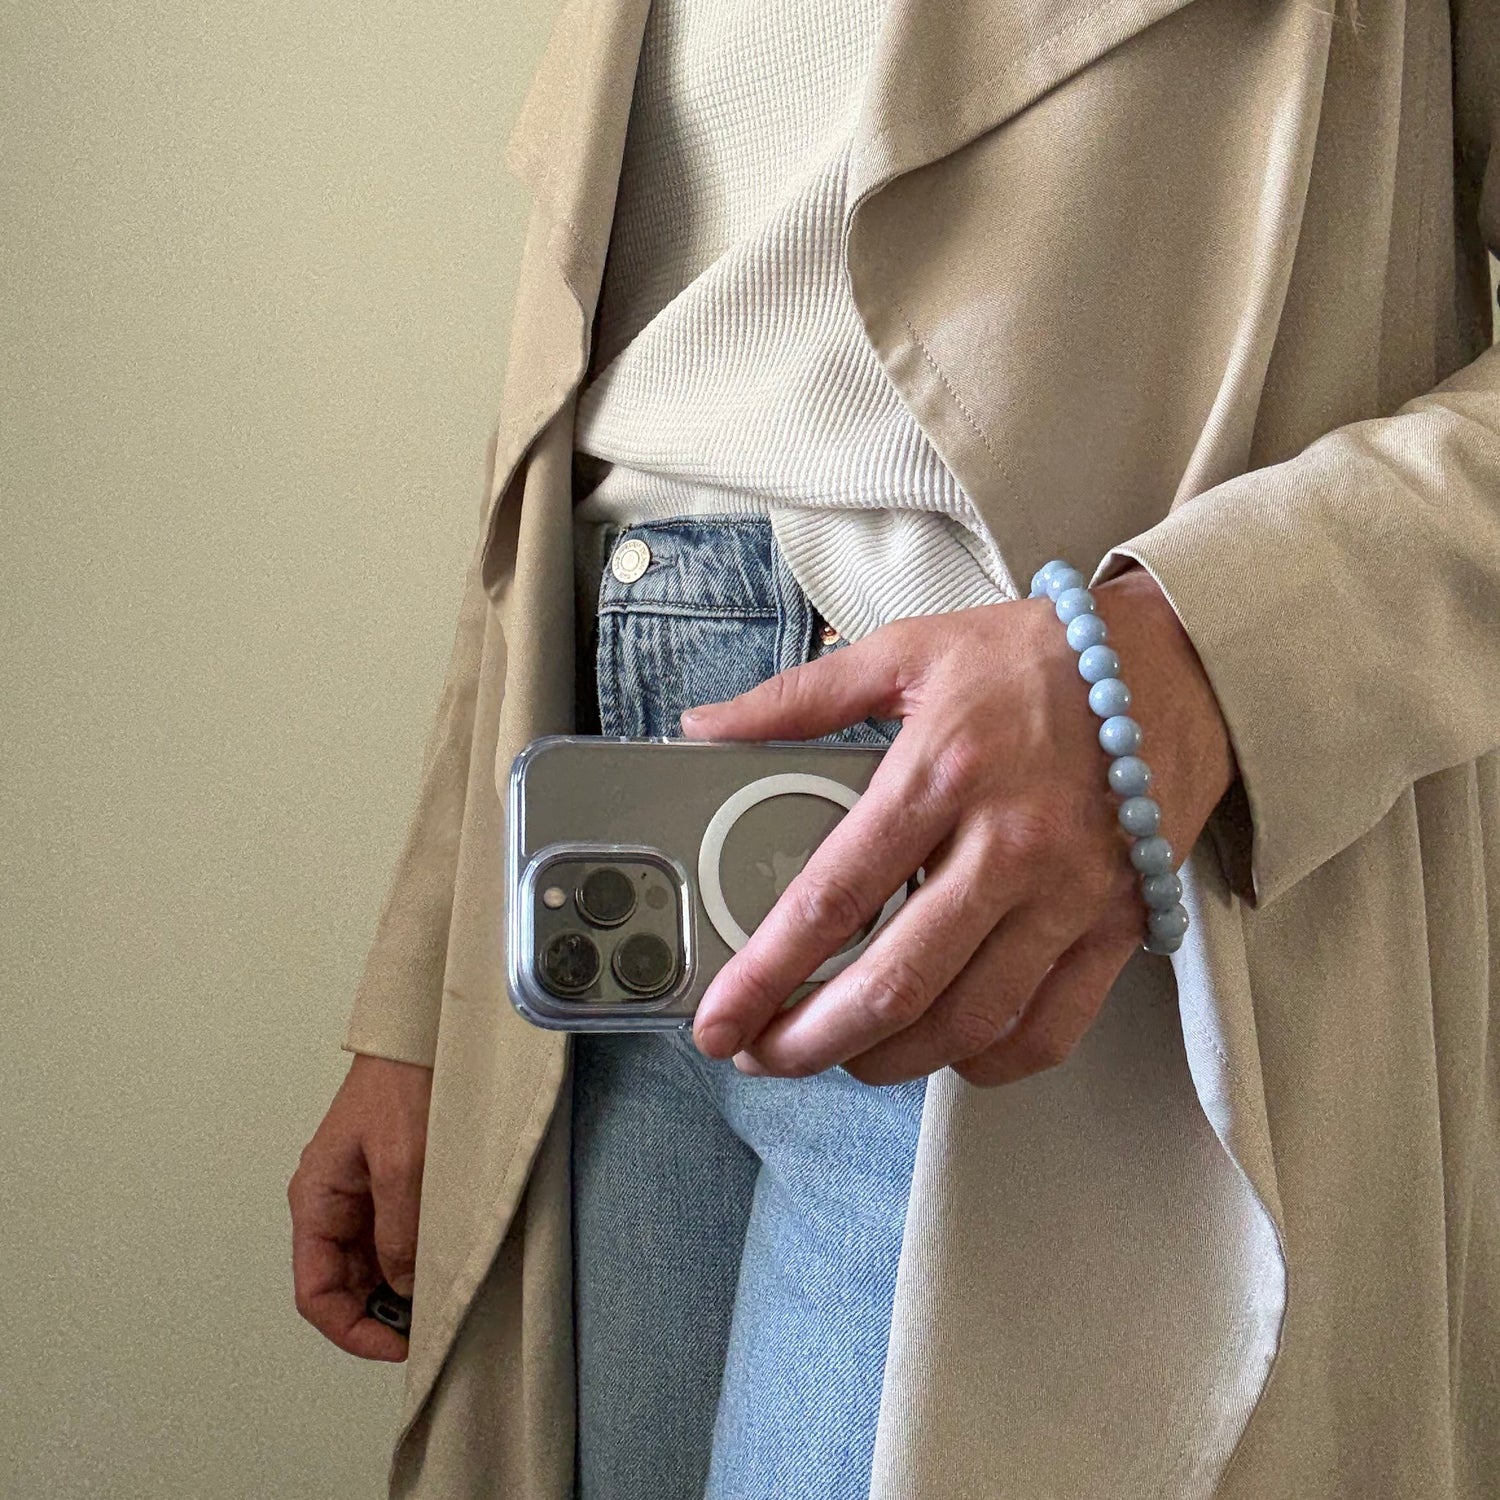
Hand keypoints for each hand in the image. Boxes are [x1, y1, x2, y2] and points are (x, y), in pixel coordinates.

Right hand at [288, 1053, 432, 1359]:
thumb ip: (398, 1230)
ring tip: (437, 1297)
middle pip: (343, 1282)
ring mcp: (360, 1193)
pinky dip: (413, 1257)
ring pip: (370, 1263)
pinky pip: (393, 1236)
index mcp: (316, 1198)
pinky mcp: (388, 1181)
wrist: (423, 1035)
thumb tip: (402, 1287)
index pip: (315, 1290)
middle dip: (379, 1311)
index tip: (396, 1344)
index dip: (351, 1328)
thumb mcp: (401, 1163)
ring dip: (399, 1286)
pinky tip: (441, 1261)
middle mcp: (331, 1201)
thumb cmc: (402, 1085)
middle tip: (426, 1326)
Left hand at [679, 564, 1236, 1086]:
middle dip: (811, 1041)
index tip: (719, 1018)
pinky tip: (945, 1054)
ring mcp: (1070, 895)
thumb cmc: (1034, 658)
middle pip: (896, 982)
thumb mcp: (908, 652)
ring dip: (888, 1059)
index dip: (766, 972)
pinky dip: (988, 1061)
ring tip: (839, 1057)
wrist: (1175, 665)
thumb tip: (706, 726)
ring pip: (968, 1020)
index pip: (835, 897)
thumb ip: (798, 699)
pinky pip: (1051, 1028)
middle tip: (764, 1056)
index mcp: (943, 773)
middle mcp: (1008, 845)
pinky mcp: (1117, 926)